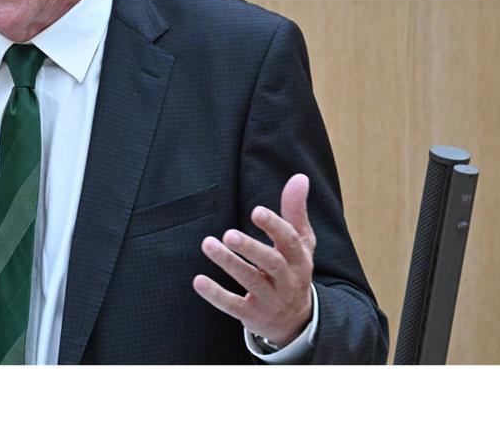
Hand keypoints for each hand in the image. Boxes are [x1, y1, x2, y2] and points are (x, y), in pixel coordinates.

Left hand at [192, 173, 316, 346]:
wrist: (296, 321)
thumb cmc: (293, 269)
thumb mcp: (301, 242)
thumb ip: (295, 211)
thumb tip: (299, 177)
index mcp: (299, 259)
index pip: (290, 241)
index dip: (274, 226)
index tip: (256, 211)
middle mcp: (288, 280)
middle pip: (272, 263)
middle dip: (251, 248)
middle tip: (228, 234)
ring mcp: (271, 300)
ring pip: (251, 281)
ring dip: (229, 263)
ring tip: (207, 244)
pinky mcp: (253, 316)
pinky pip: (234, 306)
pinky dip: (216, 295)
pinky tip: (198, 280)